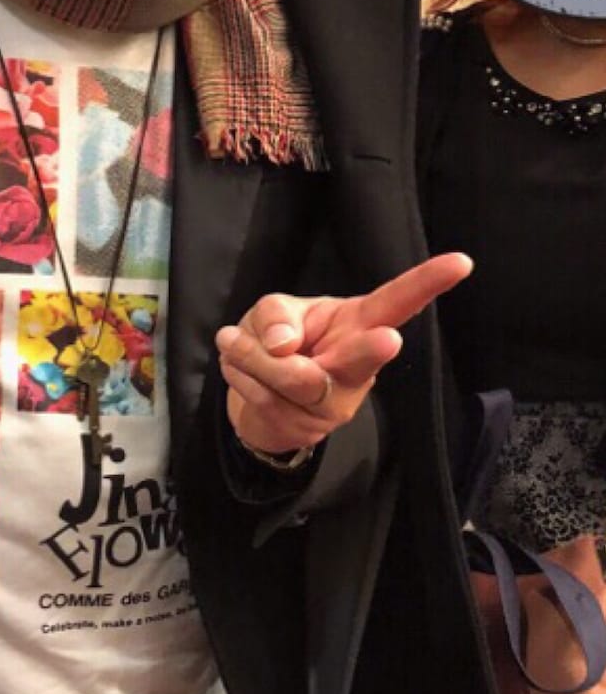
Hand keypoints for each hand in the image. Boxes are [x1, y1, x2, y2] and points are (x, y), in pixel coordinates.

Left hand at [215, 253, 472, 455]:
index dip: (428, 283)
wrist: (258, 397)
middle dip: (371, 350)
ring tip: (232, 340)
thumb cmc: (281, 339)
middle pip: (363, 360)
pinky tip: (237, 365)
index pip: (398, 302)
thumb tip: (282, 345)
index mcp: (361, 324)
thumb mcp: (275, 312)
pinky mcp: (306, 430)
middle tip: (389, 340)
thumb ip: (275, 316)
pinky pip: (264, 398)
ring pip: (294, 379)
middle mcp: (357, 368)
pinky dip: (240, 375)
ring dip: (252, 357)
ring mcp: (335, 405)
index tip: (460, 262)